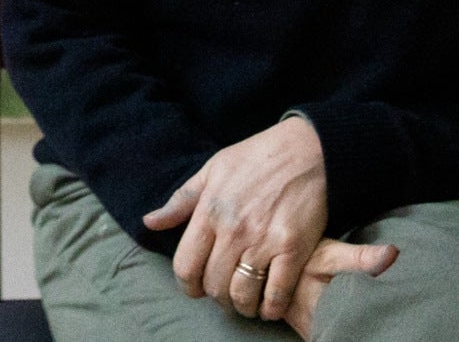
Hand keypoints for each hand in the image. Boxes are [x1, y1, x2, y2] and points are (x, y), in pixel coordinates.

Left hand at [142, 117, 394, 326]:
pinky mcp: (293, 249)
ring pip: (242, 294)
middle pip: (214, 286)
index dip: (188, 286)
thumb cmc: (258, 156)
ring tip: (247, 302)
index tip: (197, 288)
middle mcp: (233, 230)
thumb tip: (150, 222)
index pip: (186, 266)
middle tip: (226, 293)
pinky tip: (270, 306)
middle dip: (217, 297)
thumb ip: (181, 200)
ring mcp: (263, 241)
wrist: (308, 150)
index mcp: (209, 212)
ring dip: (243, 306)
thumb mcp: (213, 169)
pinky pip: (276, 293)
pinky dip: (271, 307)